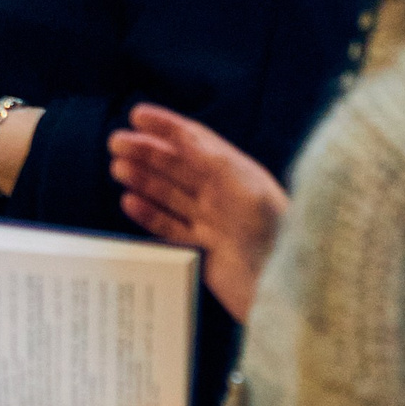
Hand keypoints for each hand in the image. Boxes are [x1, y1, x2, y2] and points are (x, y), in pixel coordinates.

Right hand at [109, 103, 288, 321]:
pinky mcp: (203, 253)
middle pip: (177, 166)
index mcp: (237, 174)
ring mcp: (212, 224)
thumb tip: (185, 137)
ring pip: (169, 196)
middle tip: (116, 142)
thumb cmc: (279, 235)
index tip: (137, 115)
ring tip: (118, 168)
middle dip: (146, 151)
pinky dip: (148, 215)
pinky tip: (130, 202)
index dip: (166, 126)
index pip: (196, 141)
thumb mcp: (249, 190)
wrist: (288, 291)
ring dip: (143, 179)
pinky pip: (169, 229)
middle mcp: (223, 196)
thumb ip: (215, 162)